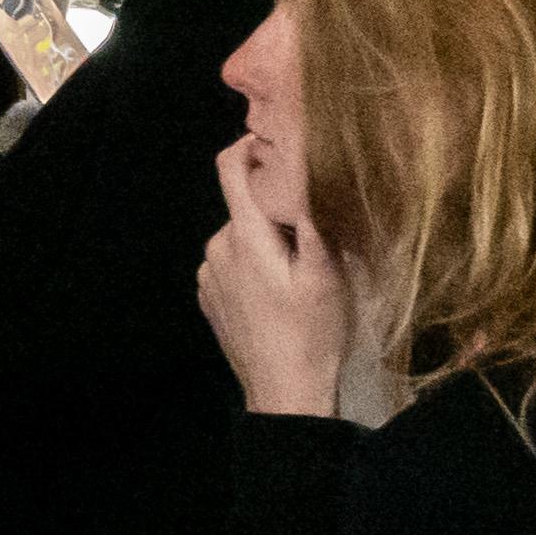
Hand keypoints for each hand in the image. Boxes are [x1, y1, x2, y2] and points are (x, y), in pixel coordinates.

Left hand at [198, 130, 354, 415]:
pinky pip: (233, 264)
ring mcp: (209, 275)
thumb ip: (312, 220)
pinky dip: (255, 266)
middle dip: (277, 210)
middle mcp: (216, 248)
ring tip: (301, 271)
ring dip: (268, 243)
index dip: (250, 146)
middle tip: (315, 232)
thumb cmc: (312, 333)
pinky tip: (280, 294)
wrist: (285, 393)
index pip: (230, 169)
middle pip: (246, 208)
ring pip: (242, 238)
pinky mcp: (210, 297)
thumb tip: (306, 170)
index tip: (276, 141)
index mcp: (244, 235)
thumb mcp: (326, 274)